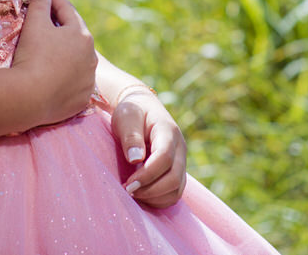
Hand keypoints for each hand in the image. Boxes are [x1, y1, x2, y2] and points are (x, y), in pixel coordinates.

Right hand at [11, 0, 97, 127]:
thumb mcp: (34, 24)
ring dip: (69, 53)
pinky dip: (69, 77)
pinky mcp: (82, 98)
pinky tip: (60, 76)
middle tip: (53, 17)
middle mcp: (91, 56)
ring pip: (79, 61)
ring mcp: (88, 79)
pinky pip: (76, 83)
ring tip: (57, 49)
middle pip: (77, 36)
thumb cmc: (33, 55)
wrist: (30, 98)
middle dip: (65, 26)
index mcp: (82, 35)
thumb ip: (40, 4)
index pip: (67, 11)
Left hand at [112, 89, 186, 207]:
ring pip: (177, 190)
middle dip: (150, 190)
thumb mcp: (127, 117)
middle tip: (128, 191)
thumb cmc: (132, 112)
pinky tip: (142, 194)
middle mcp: (180, 148)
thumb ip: (131, 136)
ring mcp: (181, 161)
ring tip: (133, 193)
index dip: (147, 175)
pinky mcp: (177, 171)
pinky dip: (159, 200)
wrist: (143, 108)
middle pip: (174, 178)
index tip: (127, 184)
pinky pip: (174, 193)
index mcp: (168, 131)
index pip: (164, 158)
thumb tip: (135, 159)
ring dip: (155, 197)